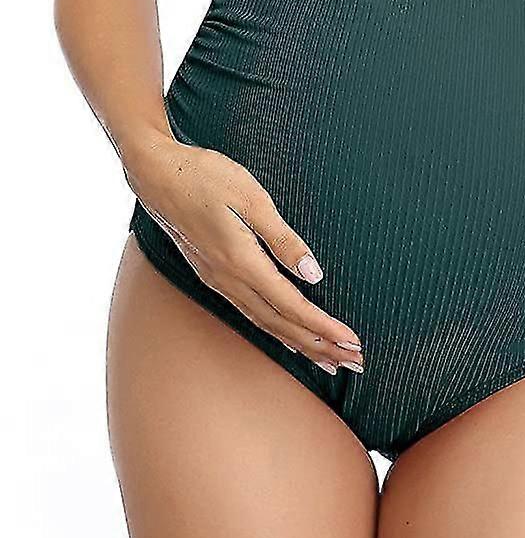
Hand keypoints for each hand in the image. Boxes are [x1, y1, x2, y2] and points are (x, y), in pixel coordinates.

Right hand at [123, 132, 363, 375]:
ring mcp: (217, 280)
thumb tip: (312, 272)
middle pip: (282, 325)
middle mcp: (228, 279)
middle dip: (320, 346)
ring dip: (300, 343)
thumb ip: (283, 238)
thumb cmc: (204, 176)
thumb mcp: (251, 198)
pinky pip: (250, 313)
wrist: (155, 173)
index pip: (292, 306)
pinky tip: (287, 336)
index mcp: (242, 261)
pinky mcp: (212, 274)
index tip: (353, 344)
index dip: (325, 328)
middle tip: (355, 363)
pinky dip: (275, 330)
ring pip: (265, 323)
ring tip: (329, 361)